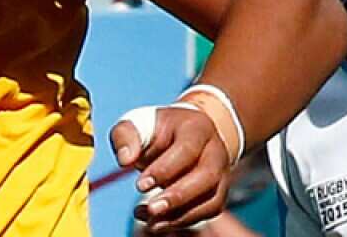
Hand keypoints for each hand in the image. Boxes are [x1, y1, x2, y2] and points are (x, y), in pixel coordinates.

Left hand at [110, 107, 230, 232]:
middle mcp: (215, 150)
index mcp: (196, 127)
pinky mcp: (218, 193)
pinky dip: (183, 221)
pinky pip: (208, 212)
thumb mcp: (136, 124)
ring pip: (211, 199)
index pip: (186, 149)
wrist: (179, 136)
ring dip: (180, 215)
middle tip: (151, 210)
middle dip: (178, 196)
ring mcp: (221, 173)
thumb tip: (125, 160)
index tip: (139, 185)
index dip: (165, 170)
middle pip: (207, 176)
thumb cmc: (155, 131)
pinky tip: (157, 222)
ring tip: (149, 222)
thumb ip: (125, 136)